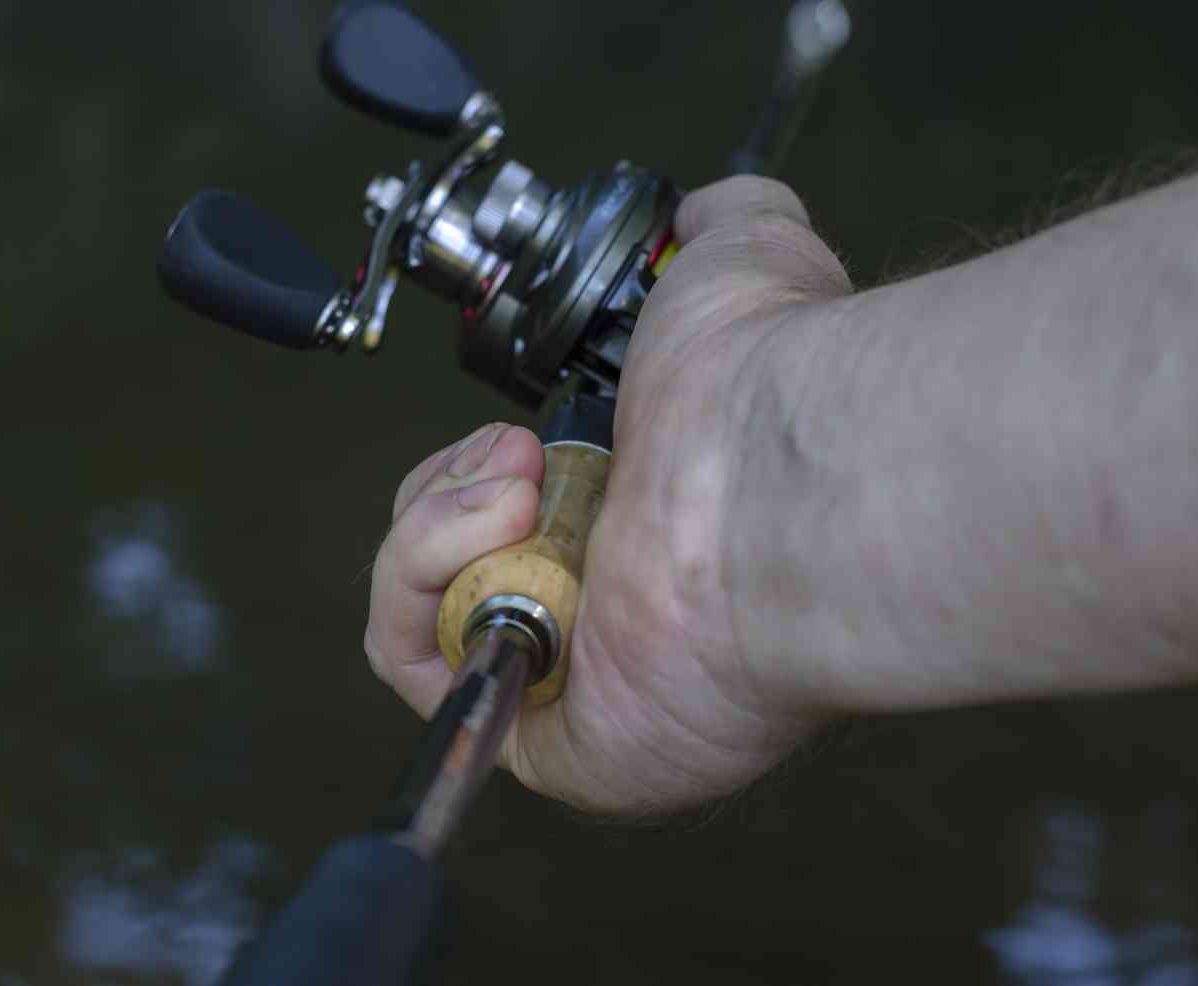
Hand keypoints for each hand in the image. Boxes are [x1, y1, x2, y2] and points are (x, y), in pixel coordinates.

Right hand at [365, 177, 851, 813]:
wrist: (782, 473)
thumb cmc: (767, 382)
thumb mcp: (745, 256)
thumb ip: (722, 225)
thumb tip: (703, 211)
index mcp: (643, 532)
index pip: (512, 517)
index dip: (483, 467)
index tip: (523, 428)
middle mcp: (614, 618)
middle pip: (449, 558)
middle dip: (455, 484)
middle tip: (527, 455)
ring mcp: (577, 688)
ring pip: (419, 611)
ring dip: (438, 524)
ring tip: (526, 488)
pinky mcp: (545, 743)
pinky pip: (415, 663)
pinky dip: (424, 584)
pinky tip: (505, 534)